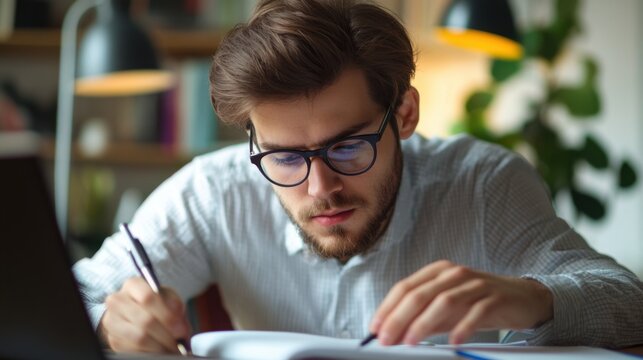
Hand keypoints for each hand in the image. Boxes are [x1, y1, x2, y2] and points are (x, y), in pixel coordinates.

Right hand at [99, 277, 190, 352]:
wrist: (139, 312)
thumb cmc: (157, 303)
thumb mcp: (168, 298)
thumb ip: (175, 306)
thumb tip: (179, 326)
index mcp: (132, 284)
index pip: (147, 297)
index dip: (166, 315)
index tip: (180, 328)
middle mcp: (117, 301)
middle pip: (144, 320)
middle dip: (166, 335)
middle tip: (179, 342)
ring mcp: (112, 321)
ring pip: (139, 337)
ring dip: (159, 346)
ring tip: (171, 347)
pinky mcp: (112, 339)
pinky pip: (133, 350)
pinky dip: (150, 352)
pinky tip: (159, 350)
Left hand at [369, 260, 552, 344]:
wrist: (522, 297)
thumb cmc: (478, 302)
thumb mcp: (446, 309)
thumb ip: (422, 318)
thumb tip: (394, 335)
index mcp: (437, 272)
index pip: (405, 287)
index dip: (387, 308)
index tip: (375, 329)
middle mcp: (453, 273)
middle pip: (420, 294)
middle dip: (398, 318)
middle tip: (387, 339)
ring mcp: (475, 283)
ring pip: (444, 301)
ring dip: (424, 323)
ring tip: (411, 341)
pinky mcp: (495, 297)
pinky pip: (476, 311)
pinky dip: (463, 327)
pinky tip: (454, 342)